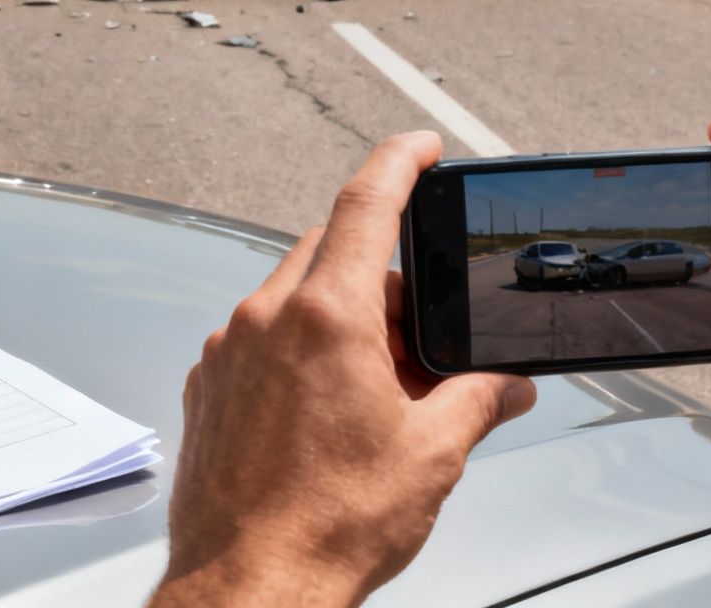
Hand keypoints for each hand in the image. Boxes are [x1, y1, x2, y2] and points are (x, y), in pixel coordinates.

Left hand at [147, 132, 535, 607]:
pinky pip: (260, 342)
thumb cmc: (324, 527)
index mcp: (325, 317)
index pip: (365, 202)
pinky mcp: (207, 389)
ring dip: (339, 318)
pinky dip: (299, 353)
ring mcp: (227, 353)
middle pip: (327, 251)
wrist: (249, 588)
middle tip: (419, 327)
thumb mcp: (431, 456)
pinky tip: (330, 410)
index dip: (399, 161)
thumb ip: (476, 402)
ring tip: (381, 387)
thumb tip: (504, 387)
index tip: (420, 146)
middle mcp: (265, 320)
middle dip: (379, 273)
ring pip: (291, 298)